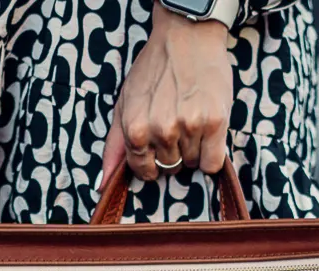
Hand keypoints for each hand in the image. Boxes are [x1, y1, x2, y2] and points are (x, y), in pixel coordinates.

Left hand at [99, 4, 231, 187]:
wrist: (186, 36)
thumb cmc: (153, 70)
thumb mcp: (124, 104)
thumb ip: (114, 146)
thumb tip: (103, 186)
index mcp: (135, 129)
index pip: (145, 172)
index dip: (153, 161)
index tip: (159, 144)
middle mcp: (161, 130)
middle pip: (170, 168)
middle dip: (174, 152)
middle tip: (177, 122)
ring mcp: (189, 126)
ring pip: (192, 164)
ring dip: (193, 148)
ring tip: (191, 117)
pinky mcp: (214, 123)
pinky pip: (212, 163)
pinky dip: (211, 153)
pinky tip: (206, 129)